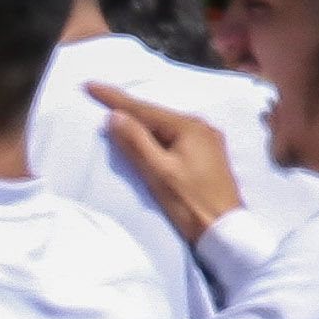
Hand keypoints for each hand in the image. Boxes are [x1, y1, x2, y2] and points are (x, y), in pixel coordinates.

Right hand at [93, 83, 241, 241]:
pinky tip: (148, 139)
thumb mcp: (159, 174)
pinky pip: (176, 137)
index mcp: (189, 127)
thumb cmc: (191, 204)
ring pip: (166, 127)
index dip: (114, 98)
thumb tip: (115, 115)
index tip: (90, 86)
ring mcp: (208, 141)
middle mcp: (202, 127)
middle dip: (128, 109)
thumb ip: (136, 143)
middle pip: (156, 116)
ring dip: (142, 124)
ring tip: (119, 118)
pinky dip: (157, 136)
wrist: (227, 232)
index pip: (144, 109)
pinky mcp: (209, 156)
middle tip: (101, 98)